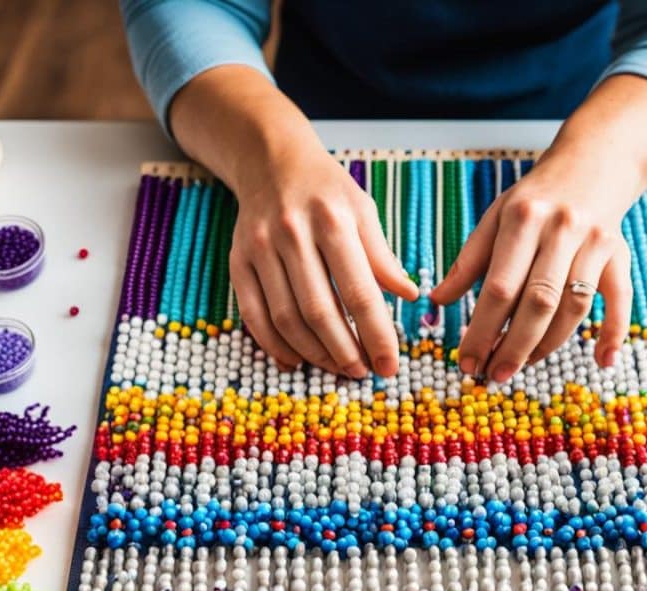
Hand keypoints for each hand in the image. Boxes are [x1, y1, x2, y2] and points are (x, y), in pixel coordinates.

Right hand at [229, 145, 417, 377]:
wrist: (271, 161)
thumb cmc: (327, 190)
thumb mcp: (363, 210)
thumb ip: (382, 256)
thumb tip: (409, 296)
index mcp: (333, 220)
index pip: (359, 291)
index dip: (376, 334)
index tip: (389, 365)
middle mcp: (293, 233)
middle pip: (319, 310)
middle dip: (344, 351)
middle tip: (362, 372)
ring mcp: (260, 248)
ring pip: (285, 317)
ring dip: (313, 353)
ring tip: (336, 367)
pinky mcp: (237, 260)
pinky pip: (253, 314)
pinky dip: (274, 344)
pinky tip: (295, 359)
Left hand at [430, 157, 631, 381]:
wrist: (593, 163)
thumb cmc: (535, 199)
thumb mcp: (495, 218)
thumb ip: (468, 261)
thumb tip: (437, 301)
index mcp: (523, 219)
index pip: (500, 287)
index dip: (482, 329)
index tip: (466, 360)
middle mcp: (562, 229)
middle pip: (538, 302)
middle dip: (513, 346)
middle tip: (493, 375)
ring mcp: (595, 242)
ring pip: (574, 306)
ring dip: (548, 345)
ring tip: (521, 366)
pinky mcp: (620, 254)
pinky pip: (620, 299)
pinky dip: (614, 332)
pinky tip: (603, 362)